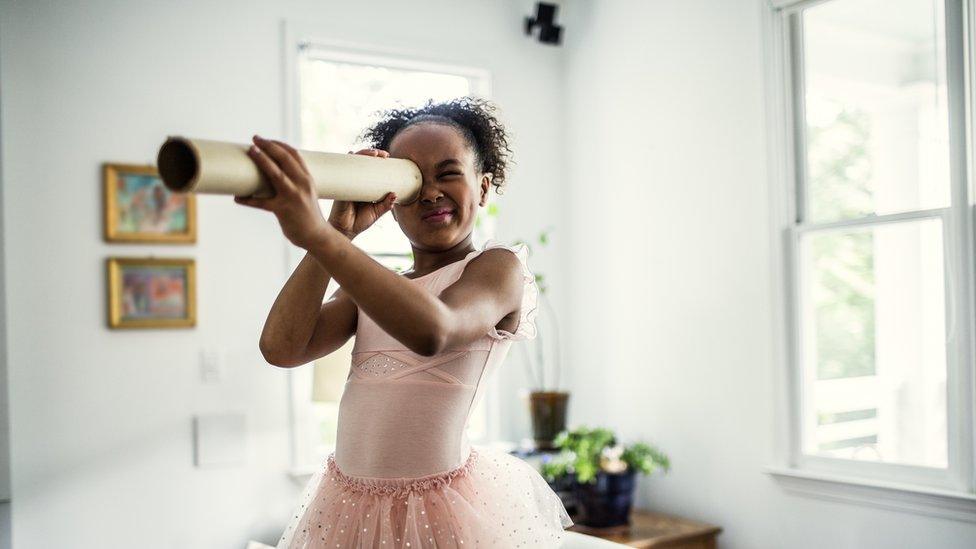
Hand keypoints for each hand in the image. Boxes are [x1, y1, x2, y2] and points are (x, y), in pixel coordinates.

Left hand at [233, 135, 332, 249]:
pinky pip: (261, 203)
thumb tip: (274, 171)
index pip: (294, 154)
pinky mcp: (283, 210)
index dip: (279, 144)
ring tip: (250, 151)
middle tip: (255, 139)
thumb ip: (295, 181)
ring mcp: (293, 197)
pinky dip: (248, 200)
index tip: (266, 140)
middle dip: (268, 145)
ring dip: (262, 160)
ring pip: (276, 174)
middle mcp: (302, 184)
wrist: (316, 235)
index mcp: (307, 178)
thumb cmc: (308, 214)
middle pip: (284, 158)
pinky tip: (237, 197)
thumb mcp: (307, 193)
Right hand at [326, 149, 397, 239]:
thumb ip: (386, 204)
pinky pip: (343, 170)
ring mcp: (348, 183)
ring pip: (354, 163)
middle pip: (363, 163)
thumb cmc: (359, 222)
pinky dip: (347, 160)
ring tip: (374, 154)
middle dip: (373, 154)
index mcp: (365, 188)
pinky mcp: (341, 186)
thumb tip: (395, 194)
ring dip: (363, 154)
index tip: (388, 158)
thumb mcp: (377, 212)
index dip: (379, 162)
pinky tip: (352, 154)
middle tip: (384, 155)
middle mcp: (356, 183)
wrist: (346, 231)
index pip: (371, 170)